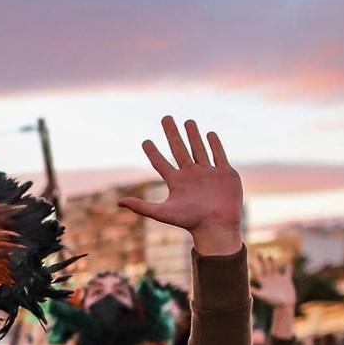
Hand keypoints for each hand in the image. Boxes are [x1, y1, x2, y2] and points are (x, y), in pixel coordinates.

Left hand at [124, 116, 244, 257]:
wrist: (217, 226)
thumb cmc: (190, 221)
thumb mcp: (163, 213)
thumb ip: (142, 207)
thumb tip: (119, 202)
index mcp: (176, 182)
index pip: (161, 163)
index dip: (152, 152)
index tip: (145, 141)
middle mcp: (191, 175)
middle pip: (179, 149)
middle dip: (172, 133)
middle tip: (166, 118)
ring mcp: (208, 173)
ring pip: (199, 149)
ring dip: (193, 135)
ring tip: (188, 121)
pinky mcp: (225, 174)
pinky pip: (219, 155)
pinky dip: (215, 144)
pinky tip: (210, 134)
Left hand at [253, 254, 295, 339]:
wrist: (284, 306)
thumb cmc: (273, 302)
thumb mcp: (263, 296)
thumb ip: (255, 292)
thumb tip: (247, 289)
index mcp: (264, 283)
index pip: (257, 273)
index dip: (253, 268)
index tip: (249, 261)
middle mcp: (270, 280)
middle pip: (265, 268)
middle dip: (262, 261)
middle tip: (258, 253)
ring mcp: (278, 280)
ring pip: (274, 269)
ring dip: (272, 263)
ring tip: (269, 256)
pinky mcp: (287, 281)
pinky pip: (288, 273)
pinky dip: (289, 268)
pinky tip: (290, 263)